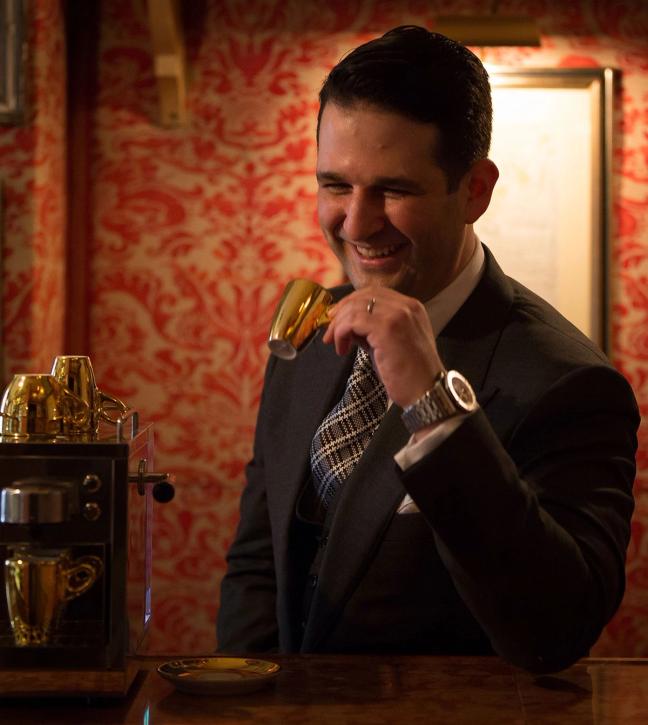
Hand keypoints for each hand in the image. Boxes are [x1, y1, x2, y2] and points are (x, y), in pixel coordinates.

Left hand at [321, 287, 443, 407]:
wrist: (426, 393)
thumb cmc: (409, 375)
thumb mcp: (389, 344)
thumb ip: (371, 329)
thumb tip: (348, 324)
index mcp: (411, 307)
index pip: (374, 293)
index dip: (351, 303)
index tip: (337, 318)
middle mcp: (406, 306)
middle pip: (362, 296)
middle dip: (341, 312)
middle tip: (330, 332)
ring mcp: (398, 315)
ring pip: (355, 308)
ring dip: (338, 326)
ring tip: (336, 344)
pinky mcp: (387, 328)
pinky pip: (353, 321)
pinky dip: (341, 333)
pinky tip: (342, 349)